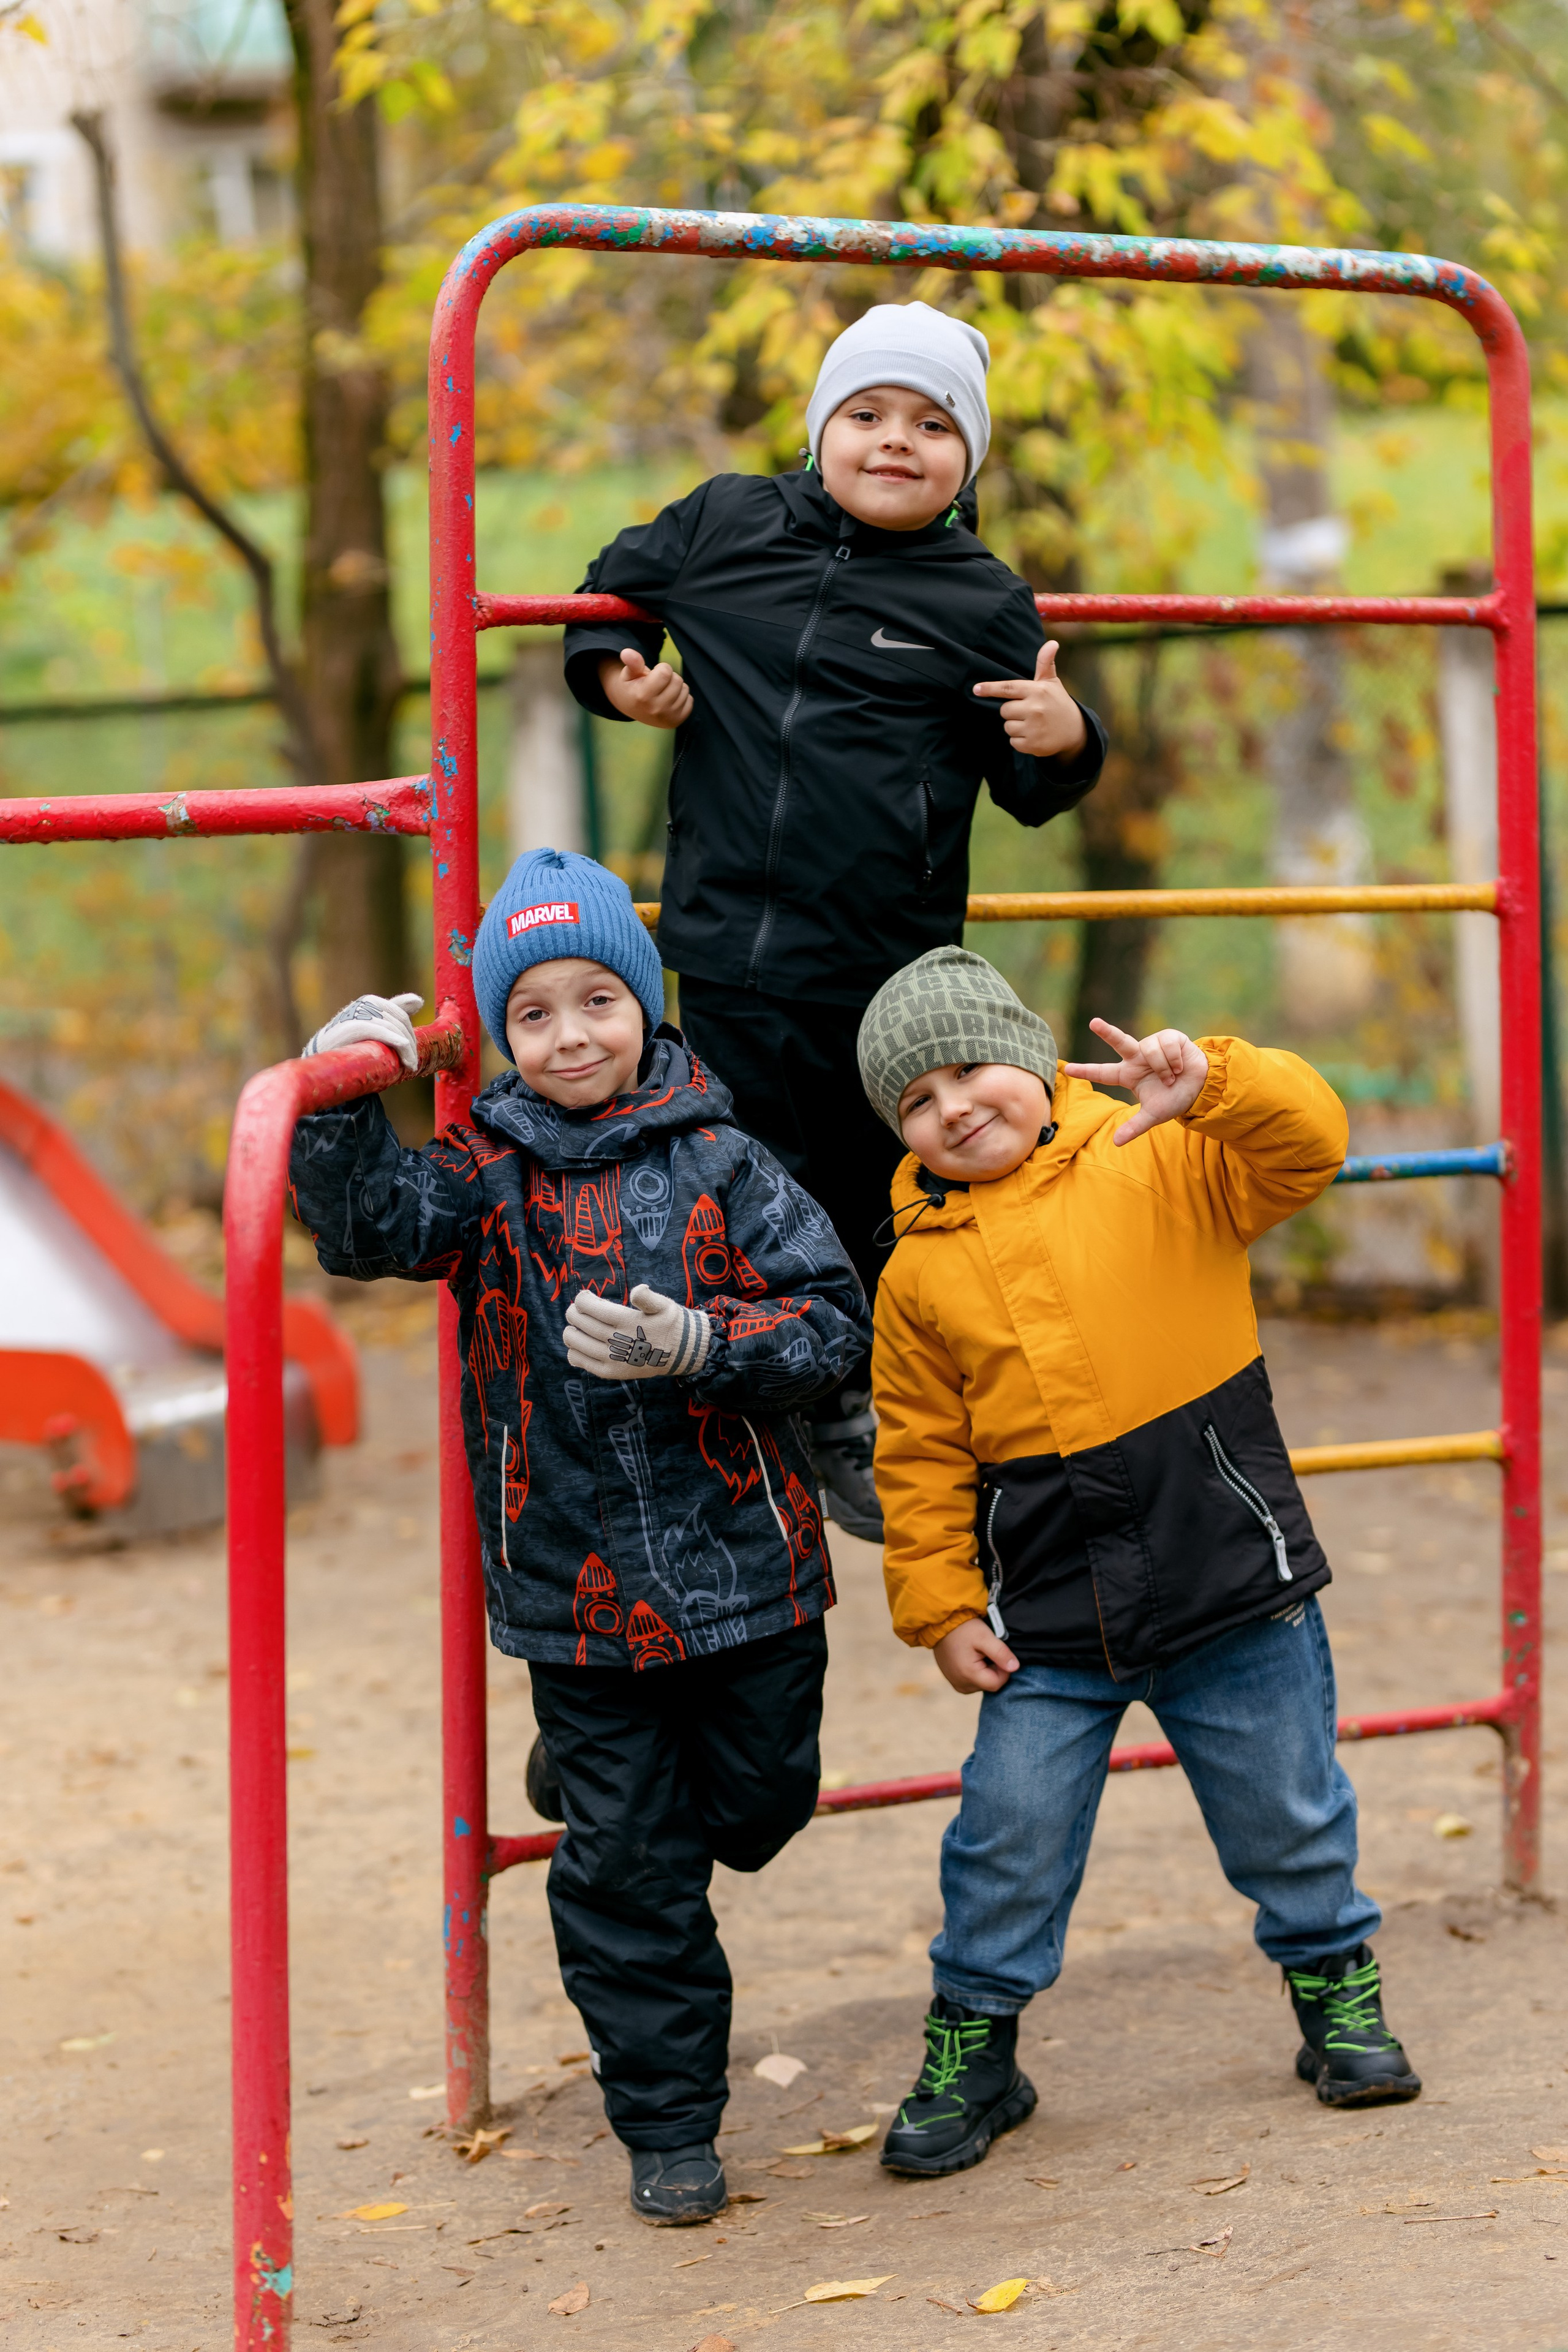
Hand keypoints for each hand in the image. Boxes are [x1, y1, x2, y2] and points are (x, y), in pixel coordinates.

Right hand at [301, 991, 422, 1072]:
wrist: (322, 1055)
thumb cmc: (349, 1042)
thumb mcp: (374, 1025)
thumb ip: (395, 1011)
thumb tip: (419, 1001)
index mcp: (372, 1001)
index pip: (402, 1016)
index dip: (411, 1035)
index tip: (413, 1053)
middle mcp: (367, 1003)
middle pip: (400, 1022)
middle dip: (410, 1044)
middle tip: (413, 1064)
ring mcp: (360, 1012)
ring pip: (394, 1029)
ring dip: (407, 1050)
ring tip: (410, 1066)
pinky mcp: (355, 1025)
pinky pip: (382, 1033)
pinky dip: (396, 1042)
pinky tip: (405, 1054)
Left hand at [564, 1283, 711, 1380]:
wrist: (681, 1353)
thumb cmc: (669, 1324)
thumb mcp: (664, 1305)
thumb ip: (648, 1297)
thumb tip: (638, 1290)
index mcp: (627, 1321)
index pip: (589, 1307)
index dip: (582, 1299)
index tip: (585, 1297)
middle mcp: (617, 1341)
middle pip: (580, 1322)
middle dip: (574, 1312)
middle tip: (578, 1309)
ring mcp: (612, 1359)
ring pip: (575, 1341)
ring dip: (571, 1331)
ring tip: (577, 1326)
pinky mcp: (610, 1372)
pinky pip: (580, 1361)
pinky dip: (574, 1351)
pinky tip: (580, 1344)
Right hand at [598, 646, 692, 729]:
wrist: (630, 707)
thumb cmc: (631, 686)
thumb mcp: (629, 673)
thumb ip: (632, 662)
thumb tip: (627, 652)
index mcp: (643, 696)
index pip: (666, 672)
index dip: (661, 668)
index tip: (652, 674)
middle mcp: (656, 709)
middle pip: (677, 680)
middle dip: (669, 677)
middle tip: (657, 683)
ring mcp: (667, 718)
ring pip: (685, 689)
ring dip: (675, 687)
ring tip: (662, 691)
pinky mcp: (676, 721)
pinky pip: (690, 700)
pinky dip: (681, 697)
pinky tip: (669, 699)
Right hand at [933, 1617, 1018, 1693]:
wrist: (941, 1623)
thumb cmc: (964, 1628)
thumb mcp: (985, 1637)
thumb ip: (1001, 1653)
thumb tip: (1015, 1668)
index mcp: (968, 1675)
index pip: (997, 1683)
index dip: (1003, 1669)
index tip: (998, 1653)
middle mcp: (961, 1684)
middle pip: (989, 1684)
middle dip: (993, 1669)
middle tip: (987, 1651)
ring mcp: (955, 1682)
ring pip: (981, 1684)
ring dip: (985, 1671)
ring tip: (978, 1653)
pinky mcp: (952, 1679)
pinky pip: (971, 1681)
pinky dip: (975, 1671)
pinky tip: (971, 1657)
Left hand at [972, 640, 1086, 759]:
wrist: (1075, 730)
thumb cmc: (1058, 703)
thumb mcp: (1052, 682)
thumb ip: (1045, 663)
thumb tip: (1052, 642)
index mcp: (1037, 690)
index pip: (1008, 688)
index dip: (990, 688)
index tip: (976, 689)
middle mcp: (1035, 708)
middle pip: (1004, 710)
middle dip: (1012, 712)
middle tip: (1028, 712)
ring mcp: (1034, 727)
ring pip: (1007, 727)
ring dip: (1016, 727)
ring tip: (1033, 724)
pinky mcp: (1032, 744)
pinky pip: (1013, 742)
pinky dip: (1020, 741)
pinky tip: (1034, 735)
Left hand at [1062, 1018, 1208, 1144]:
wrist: (1201, 1088)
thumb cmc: (1175, 1098)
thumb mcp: (1153, 1115)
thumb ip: (1134, 1127)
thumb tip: (1116, 1143)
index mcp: (1128, 1075)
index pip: (1103, 1073)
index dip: (1086, 1071)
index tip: (1067, 1069)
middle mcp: (1137, 1057)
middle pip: (1119, 1042)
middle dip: (1107, 1031)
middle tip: (1093, 1022)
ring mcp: (1152, 1045)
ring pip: (1149, 1049)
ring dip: (1163, 1067)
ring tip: (1172, 1076)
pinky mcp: (1169, 1037)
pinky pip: (1165, 1044)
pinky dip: (1174, 1059)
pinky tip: (1180, 1065)